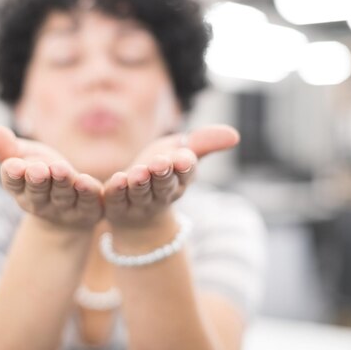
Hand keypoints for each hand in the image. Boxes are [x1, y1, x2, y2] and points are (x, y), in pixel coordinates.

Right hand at [0, 126, 102, 228]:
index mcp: (21, 190)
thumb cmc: (41, 174)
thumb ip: (7, 147)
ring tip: (61, 169)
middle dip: (38, 181)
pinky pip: (89, 201)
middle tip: (38, 170)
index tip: (14, 165)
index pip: (13, 183)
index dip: (13, 175)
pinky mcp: (87, 211)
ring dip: (62, 183)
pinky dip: (88, 192)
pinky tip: (86, 181)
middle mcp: (41, 203)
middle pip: (37, 193)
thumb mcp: (24, 157)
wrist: (68, 207)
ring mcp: (64, 210)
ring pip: (63, 196)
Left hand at [102, 125, 239, 227]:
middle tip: (161, 163)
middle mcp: (162, 194)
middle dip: (163, 174)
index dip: (184, 166)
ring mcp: (139, 204)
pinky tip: (116, 180)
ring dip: (140, 183)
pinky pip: (116, 199)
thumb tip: (234, 135)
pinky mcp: (116, 207)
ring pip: (141, 193)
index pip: (185, 173)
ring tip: (139, 172)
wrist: (138, 214)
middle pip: (164, 185)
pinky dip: (117, 190)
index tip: (183, 158)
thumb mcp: (181, 153)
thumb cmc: (162, 174)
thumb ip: (204, 142)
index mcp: (180, 180)